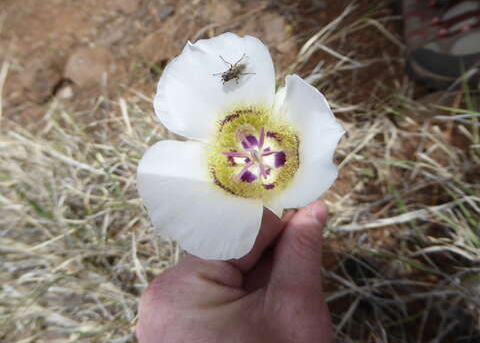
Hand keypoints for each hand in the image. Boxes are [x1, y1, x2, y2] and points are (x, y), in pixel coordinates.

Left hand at [136, 200, 332, 342]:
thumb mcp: (295, 309)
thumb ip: (301, 252)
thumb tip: (313, 210)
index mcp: (182, 289)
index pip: (236, 232)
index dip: (276, 219)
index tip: (305, 206)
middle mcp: (163, 297)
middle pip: (227, 249)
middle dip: (269, 245)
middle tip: (305, 232)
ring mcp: (165, 314)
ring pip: (222, 270)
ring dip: (259, 266)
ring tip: (292, 263)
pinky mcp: (176, 327)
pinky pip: (213, 292)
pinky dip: (244, 287)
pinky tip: (269, 289)